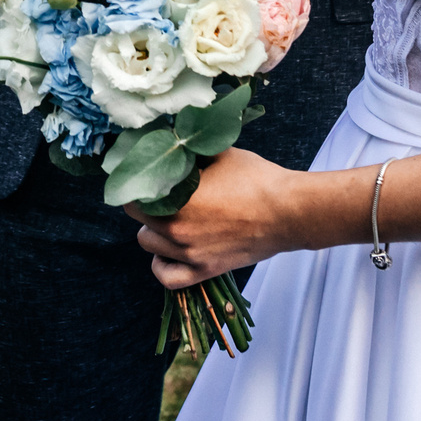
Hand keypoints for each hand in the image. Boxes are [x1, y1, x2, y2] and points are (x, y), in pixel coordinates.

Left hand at [128, 148, 308, 284]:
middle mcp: (176, 229)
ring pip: (149, 245)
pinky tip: (168, 252)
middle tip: (161, 195)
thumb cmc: (256, 178)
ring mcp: (189, 254)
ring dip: (154, 231)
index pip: (133, 195)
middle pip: (139, 219)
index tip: (146, 177)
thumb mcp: (217, 153)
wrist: (287, 212)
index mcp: (175, 199)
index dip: (138, 183)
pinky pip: (167, 277)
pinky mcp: (205, 270)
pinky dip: (162, 266)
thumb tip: (170, 143)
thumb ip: (189, 152)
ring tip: (169, 218)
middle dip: (146, 205)